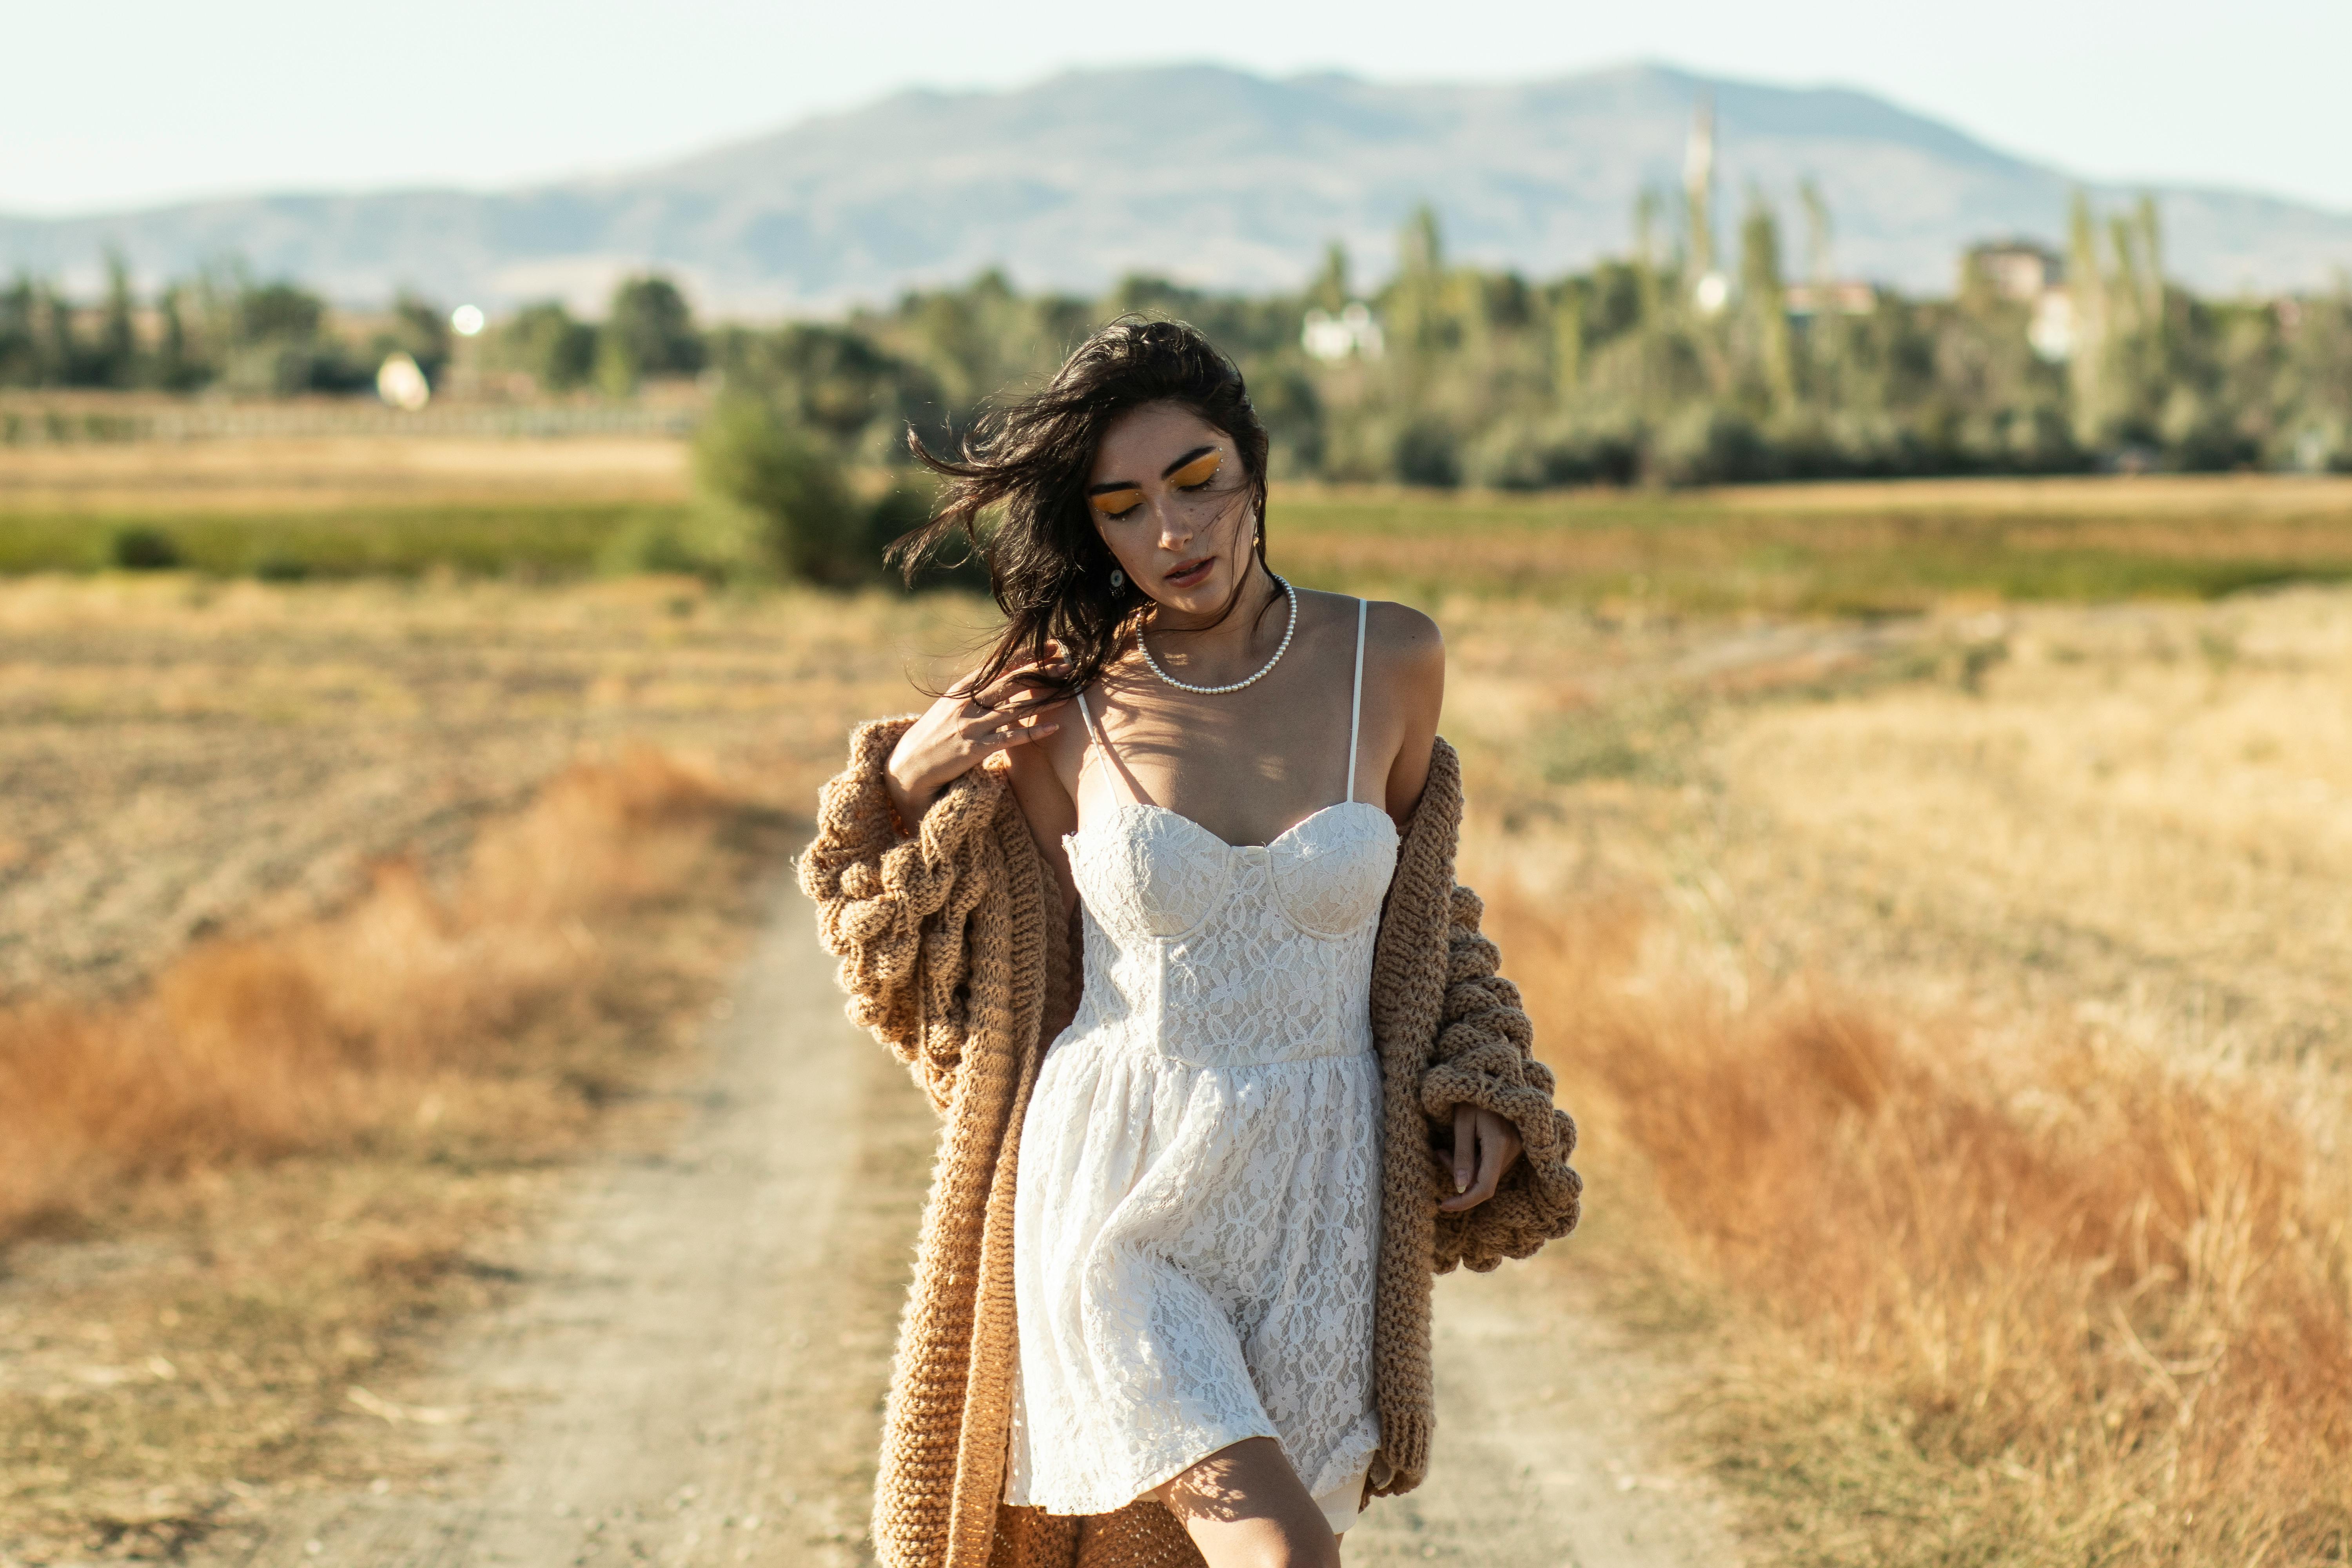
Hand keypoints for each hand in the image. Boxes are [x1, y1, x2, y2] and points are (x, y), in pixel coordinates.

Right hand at [884, 648, 1070, 828]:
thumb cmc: (932, 736)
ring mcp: (972, 725)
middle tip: (1067, 662)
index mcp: (962, 690)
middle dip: (1041, 671)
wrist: (909, 765)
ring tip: (1068, 689)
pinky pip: (1011, 738)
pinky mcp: (976, 748)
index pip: (998, 667)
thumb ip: (971, 693)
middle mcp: (968, 704)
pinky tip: (1054, 727)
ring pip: (1015, 707)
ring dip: (1044, 698)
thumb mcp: (948, 707)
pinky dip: (1034, 732)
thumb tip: (995, 681)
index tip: (1049, 646)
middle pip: (1010, 682)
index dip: (1025, 656)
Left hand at [1438, 1105, 1521, 1212]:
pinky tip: (1465, 1145)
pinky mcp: (1517, 1145)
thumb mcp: (1461, 1122)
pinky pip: (1494, 1164)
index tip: (1442, 1205)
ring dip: (1467, 1168)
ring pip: (1488, 1174)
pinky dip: (1476, 1162)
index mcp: (1499, 1143)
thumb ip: (1461, 1155)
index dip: (1463, 1202)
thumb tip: (1460, 1187)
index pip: (1484, 1188)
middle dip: (1459, 1177)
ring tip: (1448, 1147)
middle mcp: (1515, 1149)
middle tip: (1440, 1153)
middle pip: (1485, 1181)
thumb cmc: (1472, 1095)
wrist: (1494, 1075)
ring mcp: (1519, 1148)